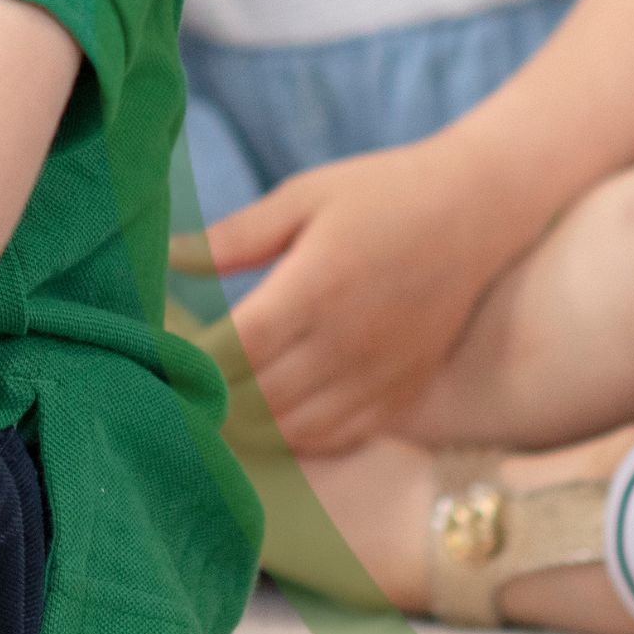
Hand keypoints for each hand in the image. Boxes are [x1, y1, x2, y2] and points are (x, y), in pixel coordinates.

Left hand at [185, 126, 564, 455]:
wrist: (478, 209)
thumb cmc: (383, 193)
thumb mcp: (306, 195)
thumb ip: (237, 235)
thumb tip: (167, 256)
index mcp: (318, 284)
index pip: (236, 348)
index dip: (190, 365)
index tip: (156, 362)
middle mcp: (349, 339)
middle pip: (257, 397)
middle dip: (207, 400)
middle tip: (171, 395)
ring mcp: (379, 373)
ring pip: (292, 429)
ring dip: (245, 426)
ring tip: (211, 412)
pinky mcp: (402, 391)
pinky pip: (338, 438)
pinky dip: (295, 440)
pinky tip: (269, 421)